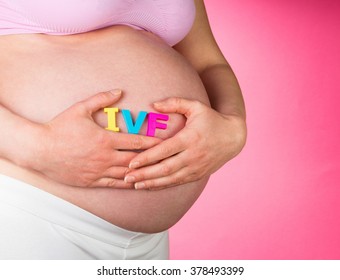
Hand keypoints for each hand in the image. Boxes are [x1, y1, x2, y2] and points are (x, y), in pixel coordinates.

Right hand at [28, 89, 160, 187]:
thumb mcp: (80, 109)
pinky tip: (135, 182)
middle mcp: (105, 157)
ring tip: (155, 172)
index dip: (152, 142)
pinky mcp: (91, 181)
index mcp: (105, 139)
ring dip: (142, 173)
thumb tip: (119, 90)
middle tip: (166, 159)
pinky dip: (126, 183)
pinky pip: (113, 184)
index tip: (165, 143)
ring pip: (127, 174)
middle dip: (152, 159)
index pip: (136, 142)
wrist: (39, 149)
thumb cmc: (60, 128)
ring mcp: (98, 171)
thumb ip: (101, 99)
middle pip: (135, 160)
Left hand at [125, 97, 246, 189]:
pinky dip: (162, 185)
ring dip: (151, 182)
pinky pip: (177, 182)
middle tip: (126, 177)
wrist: (233, 137)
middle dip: (144, 174)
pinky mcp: (197, 174)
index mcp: (190, 138)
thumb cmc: (212, 119)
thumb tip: (153, 105)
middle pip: (165, 168)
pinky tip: (149, 186)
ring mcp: (196, 167)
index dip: (147, 158)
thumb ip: (175, 103)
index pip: (165, 150)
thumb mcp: (196, 106)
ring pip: (170, 178)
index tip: (131, 162)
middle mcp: (192, 155)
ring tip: (134, 185)